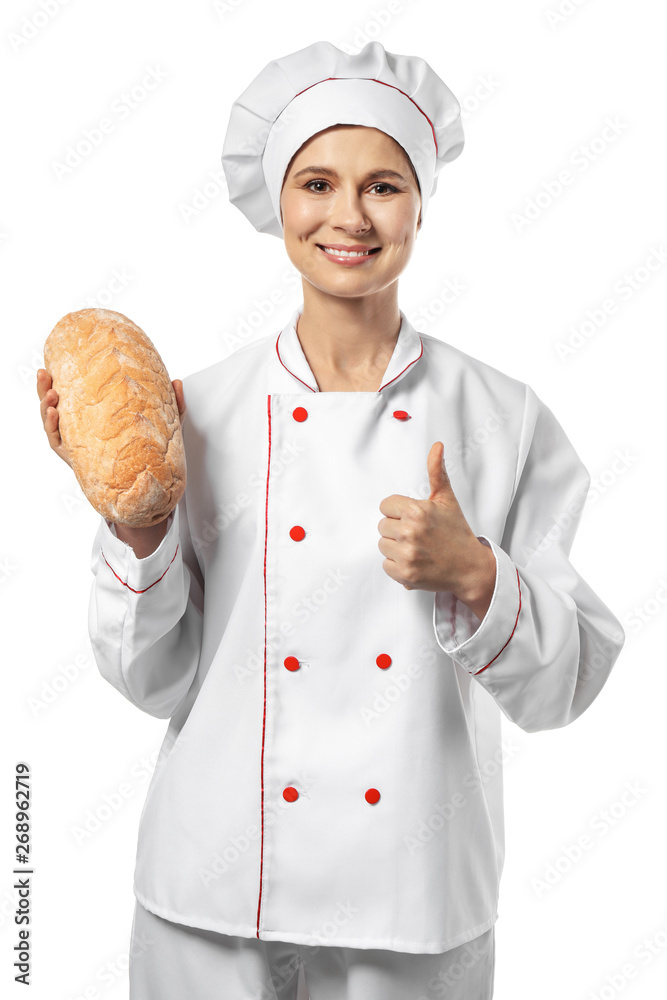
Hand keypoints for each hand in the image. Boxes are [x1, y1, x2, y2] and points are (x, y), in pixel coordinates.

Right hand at [37, 370, 186, 469]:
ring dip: (46, 407)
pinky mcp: (74, 459)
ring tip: (51, 394)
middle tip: (45, 373)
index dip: (60, 379)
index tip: (54, 363)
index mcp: (94, 416)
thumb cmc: (151, 452)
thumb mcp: (164, 427)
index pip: (73, 394)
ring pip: (51, 422)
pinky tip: (55, 415)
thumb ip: (171, 406)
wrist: (148, 486)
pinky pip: (58, 442)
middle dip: (45, 388)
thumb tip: (178, 381)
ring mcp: (75, 444)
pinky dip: (52, 428)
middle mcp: (80, 429)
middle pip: (55, 405)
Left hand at [377, 441, 495, 616]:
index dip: (398, 512)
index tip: (413, 518)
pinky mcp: (405, 574)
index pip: (385, 506)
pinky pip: (386, 565)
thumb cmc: (457, 533)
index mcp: (417, 511)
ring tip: (417, 548)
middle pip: (382, 526)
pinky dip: (398, 566)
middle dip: (397, 529)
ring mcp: (407, 555)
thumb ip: (437, 472)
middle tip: (418, 535)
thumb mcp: (447, 500)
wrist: (470, 567)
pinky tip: (415, 562)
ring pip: (383, 546)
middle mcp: (410, 532)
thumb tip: (437, 446)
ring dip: (396, 548)